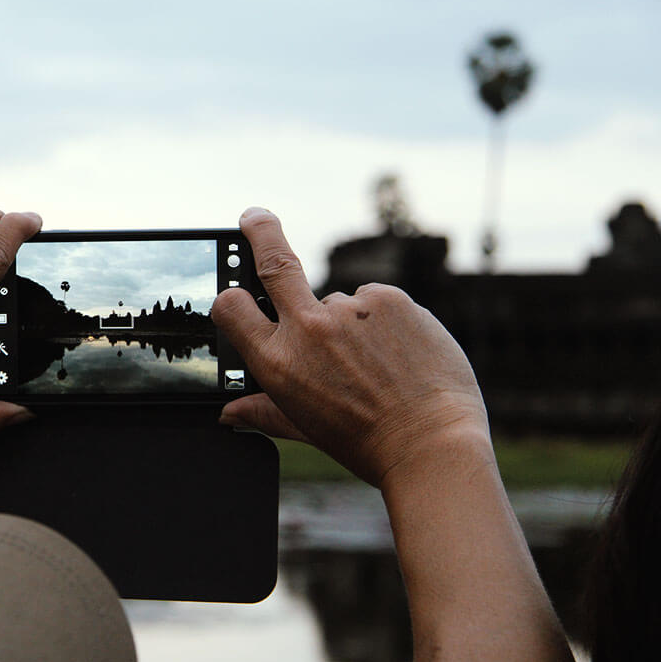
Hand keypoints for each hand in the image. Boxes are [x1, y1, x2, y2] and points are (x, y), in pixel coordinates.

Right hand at [211, 208, 489, 487]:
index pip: (232, 308)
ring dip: (351, 323)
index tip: (233, 290)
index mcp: (279, 363)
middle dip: (261, 232)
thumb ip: (263, 413)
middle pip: (275, 261)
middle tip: (254, 216)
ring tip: (377, 365)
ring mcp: (350, 310)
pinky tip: (398, 354)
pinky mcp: (389, 298)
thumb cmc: (366, 443)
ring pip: (340, 302)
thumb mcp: (306, 429)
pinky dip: (383, 322)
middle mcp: (309, 329)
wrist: (431, 445)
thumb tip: (229, 414)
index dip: (229, 297)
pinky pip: (376, 302)